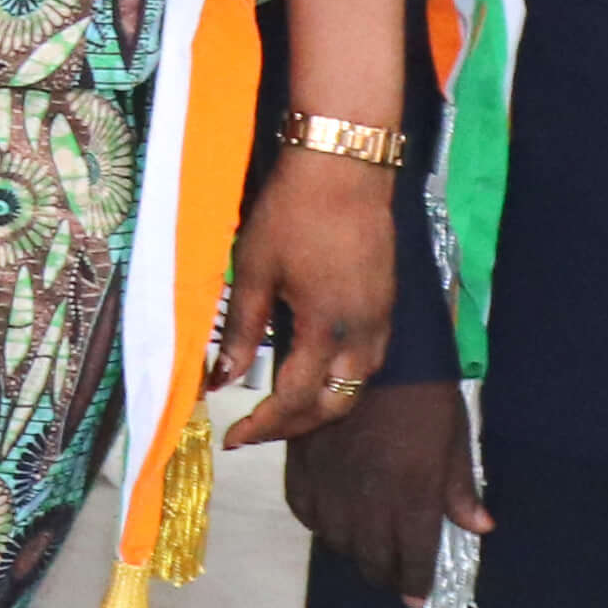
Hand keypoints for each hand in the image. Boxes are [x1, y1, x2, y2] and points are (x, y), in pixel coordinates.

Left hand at [211, 144, 401, 448]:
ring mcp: (382, 321)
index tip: (233, 439)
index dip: (263, 426)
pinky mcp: (387, 305)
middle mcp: (363, 336)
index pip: (295, 401)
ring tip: (278, 408)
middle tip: (254, 430)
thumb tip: (220, 379)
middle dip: (295, 426)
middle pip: (336, 406)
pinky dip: (338, 380)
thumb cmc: (292, 213)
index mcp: (326, 331)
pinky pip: (367, 361)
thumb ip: (240, 329)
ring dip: (320, 406)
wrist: (346, 168)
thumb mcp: (253, 270)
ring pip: (357, 387)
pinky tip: (310, 371)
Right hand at [281, 375, 490, 607]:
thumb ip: (461, 488)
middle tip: (392, 577)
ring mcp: (331, 484)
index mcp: (414, 497)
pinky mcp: (302, 464)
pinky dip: (318, 522)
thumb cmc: (424, 396)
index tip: (416, 599)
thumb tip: (480, 528)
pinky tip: (330, 519)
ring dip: (352, 551)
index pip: (415, 558)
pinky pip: (304, 510)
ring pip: (336, 541)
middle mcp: (370, 501)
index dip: (416, 583)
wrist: (373, 352)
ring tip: (363, 548)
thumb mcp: (455, 440)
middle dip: (385, 576)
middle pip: (372, 560)